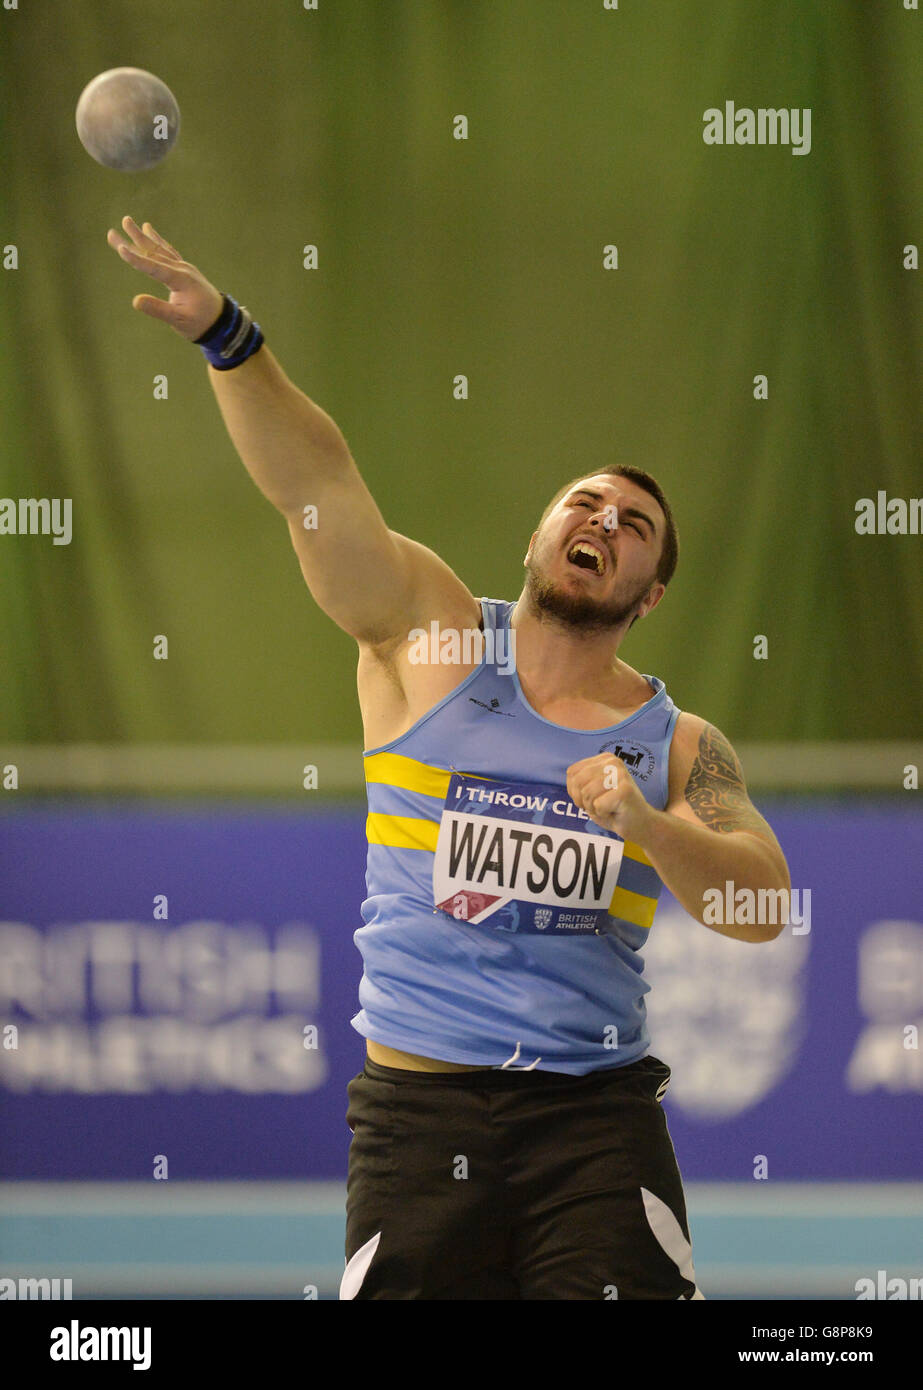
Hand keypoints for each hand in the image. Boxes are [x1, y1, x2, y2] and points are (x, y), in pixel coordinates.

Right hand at [106, 215, 224, 340]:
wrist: (222, 322)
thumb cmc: (200, 323)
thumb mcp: (179, 320)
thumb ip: (158, 310)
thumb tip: (136, 301)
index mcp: (181, 279)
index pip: (154, 267)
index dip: (136, 259)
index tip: (120, 249)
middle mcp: (182, 269)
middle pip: (153, 253)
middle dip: (133, 240)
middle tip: (115, 229)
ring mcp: (184, 267)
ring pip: (158, 249)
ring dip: (141, 236)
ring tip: (128, 221)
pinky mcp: (184, 270)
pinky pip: (167, 251)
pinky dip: (156, 240)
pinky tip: (148, 229)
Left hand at [566, 753, 655, 844]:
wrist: (641, 824)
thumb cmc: (614, 809)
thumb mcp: (592, 790)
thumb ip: (580, 780)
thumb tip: (570, 775)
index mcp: (605, 758)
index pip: (572, 772)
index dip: (574, 791)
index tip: (591, 798)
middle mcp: (613, 762)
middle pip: (578, 782)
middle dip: (583, 801)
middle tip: (599, 806)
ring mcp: (620, 775)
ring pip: (587, 794)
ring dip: (594, 809)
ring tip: (608, 808)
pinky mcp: (624, 790)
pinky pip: (598, 806)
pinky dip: (603, 814)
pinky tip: (615, 812)